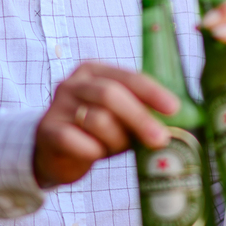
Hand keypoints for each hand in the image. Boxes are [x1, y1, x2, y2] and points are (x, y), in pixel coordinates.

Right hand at [33, 62, 178, 188]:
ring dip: (114, 139)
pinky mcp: (47, 130)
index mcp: (95, 71)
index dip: (153, 93)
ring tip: (115, 148)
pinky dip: (92, 150)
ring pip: (97, 119)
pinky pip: (76, 140)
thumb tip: (178, 124)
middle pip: (111, 94)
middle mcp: (74, 83)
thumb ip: (140, 114)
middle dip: (139, 117)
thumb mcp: (118, 118)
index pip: (129, 77)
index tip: (174, 109)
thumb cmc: (95, 133)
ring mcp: (57, 105)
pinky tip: (95, 154)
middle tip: (160, 139)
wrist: (53, 154)